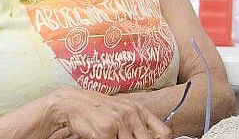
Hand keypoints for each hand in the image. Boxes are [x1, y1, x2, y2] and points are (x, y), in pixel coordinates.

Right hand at [47, 88, 171, 138]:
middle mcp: (131, 115)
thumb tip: (158, 136)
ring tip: (113, 136)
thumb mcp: (123, 111)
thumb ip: (139, 123)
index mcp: (139, 110)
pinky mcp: (106, 132)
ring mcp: (119, 123)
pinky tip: (102, 137)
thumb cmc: (99, 109)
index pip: (164, 133)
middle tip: (124, 138)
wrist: (74, 103)